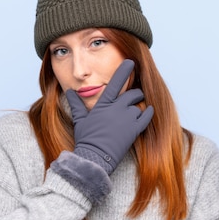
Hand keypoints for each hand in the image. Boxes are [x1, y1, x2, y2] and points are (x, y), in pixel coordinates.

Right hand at [66, 59, 153, 173]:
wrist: (94, 157)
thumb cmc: (86, 139)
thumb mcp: (80, 120)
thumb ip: (76, 104)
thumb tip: (69, 92)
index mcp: (103, 104)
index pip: (115, 82)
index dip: (124, 70)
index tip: (131, 62)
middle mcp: (116, 108)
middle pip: (132, 94)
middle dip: (135, 94)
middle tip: (134, 97)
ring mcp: (126, 119)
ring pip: (138, 106)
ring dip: (138, 108)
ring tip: (133, 114)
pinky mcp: (134, 130)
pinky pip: (146, 117)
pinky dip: (148, 113)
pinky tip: (148, 111)